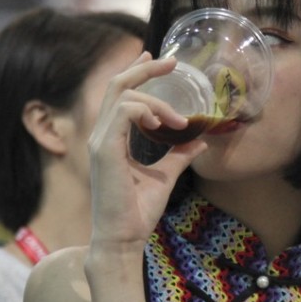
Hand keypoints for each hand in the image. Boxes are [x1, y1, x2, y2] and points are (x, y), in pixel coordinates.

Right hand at [87, 53, 207, 250]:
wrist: (122, 240)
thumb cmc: (137, 213)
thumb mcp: (165, 177)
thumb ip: (178, 155)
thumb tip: (200, 140)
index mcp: (110, 139)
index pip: (118, 94)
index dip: (137, 72)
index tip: (159, 61)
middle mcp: (101, 135)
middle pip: (116, 85)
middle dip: (145, 68)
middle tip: (172, 63)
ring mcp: (100, 141)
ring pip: (123, 95)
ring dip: (157, 101)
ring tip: (180, 121)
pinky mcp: (105, 151)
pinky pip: (124, 112)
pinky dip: (147, 111)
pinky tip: (165, 125)